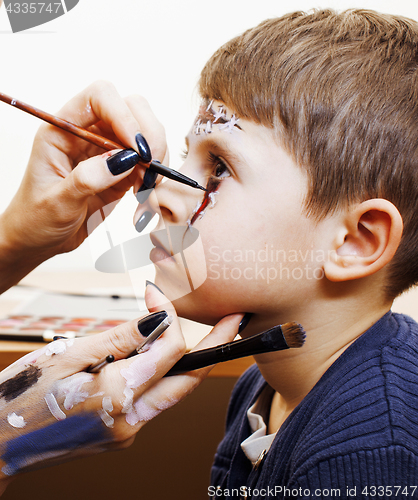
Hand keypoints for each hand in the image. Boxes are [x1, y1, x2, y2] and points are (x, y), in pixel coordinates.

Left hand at [0, 81, 167, 289]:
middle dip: (148, 135)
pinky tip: (144, 198)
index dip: (123, 114)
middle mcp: (88, 133)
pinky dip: (155, 178)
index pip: (99, 97)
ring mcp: (107, 151)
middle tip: (150, 168)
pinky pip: (148, 163)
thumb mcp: (56, 202)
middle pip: (131, 108)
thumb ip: (87, 178)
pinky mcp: (122, 172)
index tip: (137, 149)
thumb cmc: (35, 219)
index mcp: (62, 129)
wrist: (38, 241)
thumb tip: (124, 159)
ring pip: (146, 134)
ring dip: (155, 159)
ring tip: (145, 189)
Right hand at [0, 284, 240, 493]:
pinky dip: (157, 375)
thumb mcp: (70, 355)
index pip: (170, 350)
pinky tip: (149, 356)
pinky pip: (152, 400)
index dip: (172, 315)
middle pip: (189, 380)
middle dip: (217, 346)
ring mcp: (128, 432)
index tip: (157, 291)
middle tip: (237, 318)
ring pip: (172, 391)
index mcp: (118, 395)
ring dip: (185, 361)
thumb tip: (160, 318)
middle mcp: (131, 419)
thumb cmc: (24, 395)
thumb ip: (121, 337)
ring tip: (205, 331)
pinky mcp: (123, 435)